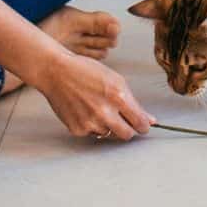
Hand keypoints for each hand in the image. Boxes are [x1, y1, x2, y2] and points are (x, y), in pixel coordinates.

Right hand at [35, 52, 153, 141]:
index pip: (140, 123)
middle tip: (123, 120)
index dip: (143, 125)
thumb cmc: (86, 71)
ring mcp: (90, 123)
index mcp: (118, 96)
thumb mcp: (115, 80)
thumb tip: (150, 120)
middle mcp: (104, 112)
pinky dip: (92, 126)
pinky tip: (84, 110)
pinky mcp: (77, 130)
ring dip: (108, 126)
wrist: (56, 72)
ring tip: (97, 108)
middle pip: (127, 135)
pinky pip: (93, 134)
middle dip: (129, 129)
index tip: (142, 124)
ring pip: (109, 135)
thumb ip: (133, 102)